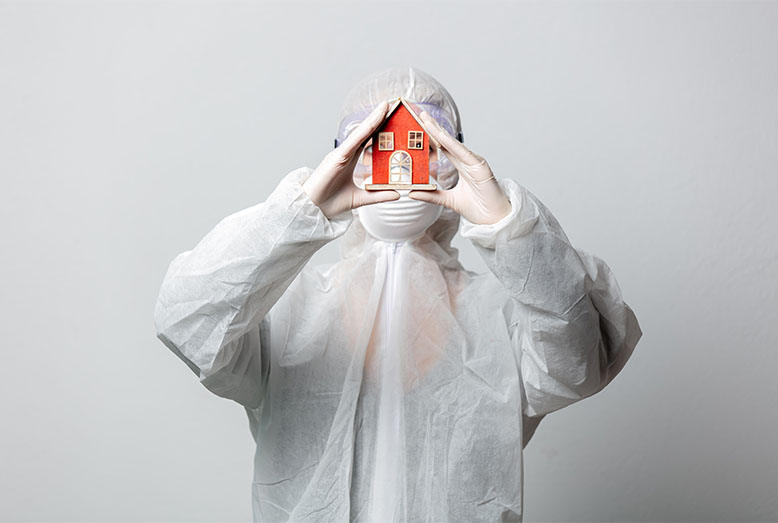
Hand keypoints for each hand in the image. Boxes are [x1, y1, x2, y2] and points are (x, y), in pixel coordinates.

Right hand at [303, 101, 399, 218]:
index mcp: (350, 159)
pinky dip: (363, 131)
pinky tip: (373, 122)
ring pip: (360, 132)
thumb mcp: (361, 198)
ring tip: (386, 106)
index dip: (380, 127)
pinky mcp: (336, 158)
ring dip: (373, 118)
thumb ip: (379, 195)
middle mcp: (345, 153)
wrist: (312, 209)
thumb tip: (398, 193)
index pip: (368, 139)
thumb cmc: (330, 202)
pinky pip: (352, 142)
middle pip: (365, 131)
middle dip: (379, 117)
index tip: (394, 117)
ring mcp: (340, 154)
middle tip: (393, 104)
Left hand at [408, 111, 511, 224]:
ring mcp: (474, 162)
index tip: (418, 125)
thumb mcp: (448, 201)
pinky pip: (464, 153)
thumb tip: (412, 192)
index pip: (443, 147)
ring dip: (440, 132)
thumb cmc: (478, 208)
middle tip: (419, 114)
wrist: (494, 219)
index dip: (431, 136)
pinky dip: (453, 145)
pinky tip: (442, 136)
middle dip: (433, 127)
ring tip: (427, 121)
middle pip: (447, 141)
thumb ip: (431, 196)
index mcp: (461, 166)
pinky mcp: (481, 167)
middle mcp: (467, 161)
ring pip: (454, 144)